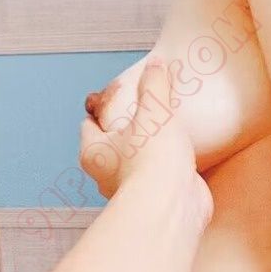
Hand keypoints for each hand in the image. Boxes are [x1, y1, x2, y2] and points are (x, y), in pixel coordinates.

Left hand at [80, 58, 211, 226]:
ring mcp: (132, 190)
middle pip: (111, 146)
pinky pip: (158, 179)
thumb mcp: (153, 111)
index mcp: (94, 152)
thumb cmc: (152, 160)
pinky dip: (166, 168)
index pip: (89, 124)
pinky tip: (181, 157)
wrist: (173, 206)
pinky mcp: (155, 201)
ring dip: (148, 152)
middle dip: (125, 131)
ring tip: (166, 133)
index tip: (119, 96)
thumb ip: (154, 86)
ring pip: (135, 164)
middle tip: (143, 113)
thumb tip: (156, 65)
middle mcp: (107, 175)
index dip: (102, 108)